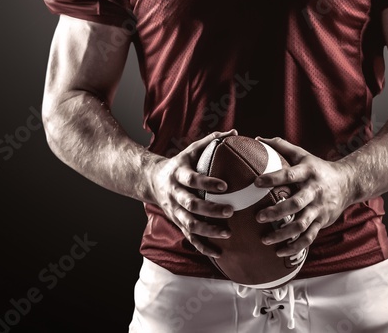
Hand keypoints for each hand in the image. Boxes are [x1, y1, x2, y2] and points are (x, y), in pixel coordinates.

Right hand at [146, 129, 237, 258]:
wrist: (152, 180)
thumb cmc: (180, 163)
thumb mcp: (191, 150)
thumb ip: (212, 141)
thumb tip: (235, 132)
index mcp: (178, 175)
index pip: (192, 179)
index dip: (207, 183)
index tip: (225, 186)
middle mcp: (174, 194)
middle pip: (190, 205)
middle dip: (210, 210)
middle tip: (230, 210)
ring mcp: (174, 211)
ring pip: (189, 224)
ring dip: (208, 231)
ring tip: (228, 233)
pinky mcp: (177, 223)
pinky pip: (190, 237)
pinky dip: (203, 246)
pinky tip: (219, 253)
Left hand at [253, 136, 354, 257]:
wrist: (348, 183)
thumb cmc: (317, 167)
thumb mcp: (302, 154)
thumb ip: (281, 146)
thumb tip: (257, 139)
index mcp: (308, 172)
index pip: (289, 175)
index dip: (273, 178)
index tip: (256, 183)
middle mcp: (314, 191)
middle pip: (296, 203)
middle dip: (277, 212)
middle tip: (258, 217)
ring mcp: (319, 208)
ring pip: (302, 224)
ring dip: (283, 234)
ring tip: (265, 239)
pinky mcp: (322, 222)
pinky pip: (309, 237)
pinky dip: (295, 246)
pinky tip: (280, 252)